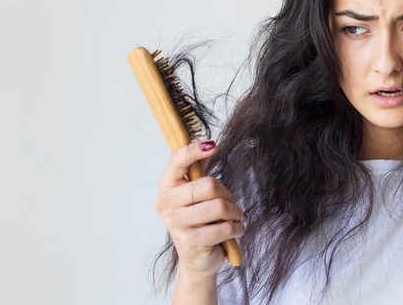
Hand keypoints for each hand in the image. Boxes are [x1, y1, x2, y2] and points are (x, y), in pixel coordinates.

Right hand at [153, 141, 244, 278]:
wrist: (197, 258)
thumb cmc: (198, 221)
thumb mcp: (196, 193)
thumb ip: (199, 169)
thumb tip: (207, 144)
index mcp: (165, 187)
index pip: (176, 161)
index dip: (193, 151)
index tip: (212, 145)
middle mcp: (166, 204)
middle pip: (208, 185)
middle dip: (228, 195)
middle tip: (231, 204)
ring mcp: (176, 224)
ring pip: (220, 206)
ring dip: (236, 213)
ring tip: (235, 218)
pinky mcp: (191, 242)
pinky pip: (225, 227)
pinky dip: (237, 228)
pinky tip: (234, 230)